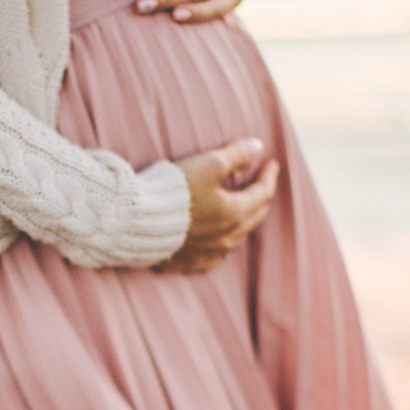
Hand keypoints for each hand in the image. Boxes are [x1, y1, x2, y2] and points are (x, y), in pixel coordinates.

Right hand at [158, 138, 278, 274]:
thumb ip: (235, 155)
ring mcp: (208, 253)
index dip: (268, 176)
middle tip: (262, 183)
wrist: (137, 221)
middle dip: (261, 198)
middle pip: (254, 217)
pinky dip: (222, 245)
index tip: (271, 163)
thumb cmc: (174, 191)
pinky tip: (218, 242)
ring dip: (244, 221)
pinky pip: (214, 257)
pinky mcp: (189, 263)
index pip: (262, 193)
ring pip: (236, 238)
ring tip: (243, 209)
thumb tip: (257, 146)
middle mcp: (226, 238)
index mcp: (234, 213)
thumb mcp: (208, 164)